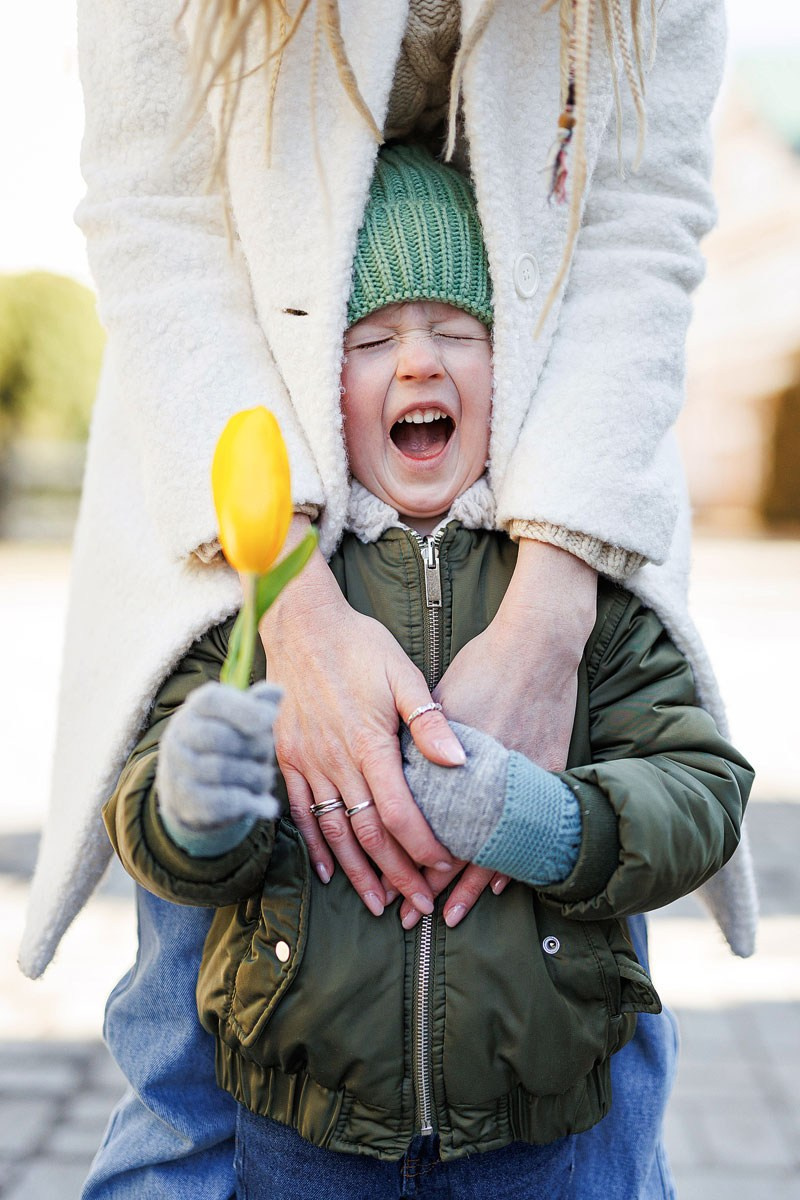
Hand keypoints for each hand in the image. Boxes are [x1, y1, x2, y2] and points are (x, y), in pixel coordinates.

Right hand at [156, 680, 281, 831]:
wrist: (190, 787)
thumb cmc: (226, 743)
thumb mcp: (240, 720)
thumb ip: (258, 705)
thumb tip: (278, 692)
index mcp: (196, 707)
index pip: (214, 701)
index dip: (246, 709)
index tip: (272, 717)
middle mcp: (180, 734)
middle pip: (221, 737)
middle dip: (255, 748)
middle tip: (267, 756)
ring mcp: (177, 767)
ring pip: (220, 770)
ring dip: (254, 777)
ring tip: (266, 779)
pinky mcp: (183, 799)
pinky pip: (218, 801)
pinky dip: (248, 803)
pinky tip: (268, 805)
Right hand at [259, 518, 465, 915]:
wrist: (301, 624)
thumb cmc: (359, 646)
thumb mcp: (403, 674)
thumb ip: (429, 722)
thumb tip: (458, 762)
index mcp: (368, 741)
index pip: (398, 811)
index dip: (421, 845)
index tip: (443, 867)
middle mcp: (335, 760)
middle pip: (368, 832)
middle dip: (396, 873)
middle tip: (418, 903)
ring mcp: (307, 761)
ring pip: (334, 831)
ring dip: (357, 871)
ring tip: (378, 902)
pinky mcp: (287, 757)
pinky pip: (301, 812)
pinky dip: (316, 845)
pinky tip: (329, 871)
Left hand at [408, 540, 595, 922]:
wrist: (539, 645)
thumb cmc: (482, 665)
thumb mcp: (434, 698)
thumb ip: (416, 742)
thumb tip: (394, 773)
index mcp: (449, 759)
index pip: (423, 825)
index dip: (406, 860)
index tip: (391, 885)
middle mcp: (483, 777)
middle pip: (454, 846)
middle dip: (431, 885)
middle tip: (412, 916)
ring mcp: (519, 779)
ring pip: (491, 848)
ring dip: (469, 885)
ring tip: (450, 914)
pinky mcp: (548, 775)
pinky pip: (529, 831)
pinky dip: (510, 859)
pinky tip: (495, 885)